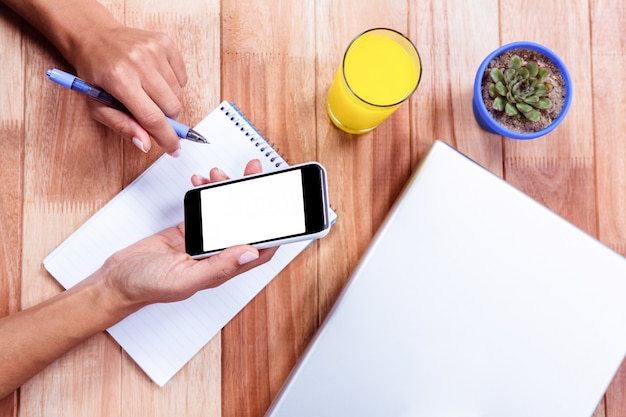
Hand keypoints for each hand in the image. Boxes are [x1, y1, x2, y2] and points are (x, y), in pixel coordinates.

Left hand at [72, 24, 187, 156]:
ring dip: (168, 102)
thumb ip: (122, 126)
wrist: (93, 36)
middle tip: (155, 118)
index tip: (174, 150)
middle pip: (172, 108)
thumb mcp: (97, 105)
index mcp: (119, 80)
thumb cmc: (94, 72)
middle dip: (167, 120)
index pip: (153, 118)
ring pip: (178, 94)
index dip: (167, 139)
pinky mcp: (165, 42)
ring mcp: (154, 50)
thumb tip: (145, 144)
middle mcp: (139, 62)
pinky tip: (155, 80)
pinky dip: (173, 85)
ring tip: (149, 94)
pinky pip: (182, 77)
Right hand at [101, 159, 276, 307]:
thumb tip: (250, 252)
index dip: (275, 232)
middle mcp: (215, 254)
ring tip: (221, 174)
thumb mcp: (184, 278)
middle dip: (252, 197)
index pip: (259, 250)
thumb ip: (219, 266)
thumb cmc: (146, 287)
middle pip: (244, 224)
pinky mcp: (186, 231)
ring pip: (225, 212)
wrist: (114, 281)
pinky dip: (205, 193)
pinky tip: (201, 183)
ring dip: (227, 191)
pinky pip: (203, 208)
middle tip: (255, 173)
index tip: (282, 208)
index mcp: (221, 269)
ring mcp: (201, 241)